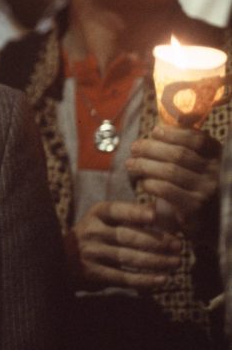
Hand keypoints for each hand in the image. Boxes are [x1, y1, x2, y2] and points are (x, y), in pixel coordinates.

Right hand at [64, 200, 180, 289]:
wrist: (61, 260)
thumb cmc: (93, 237)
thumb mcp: (102, 221)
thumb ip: (127, 216)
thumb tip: (160, 210)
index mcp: (96, 214)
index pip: (117, 210)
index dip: (135, 213)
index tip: (154, 216)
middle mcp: (91, 232)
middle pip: (128, 236)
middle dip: (157, 242)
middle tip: (179, 246)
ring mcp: (91, 253)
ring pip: (129, 258)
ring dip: (157, 262)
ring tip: (176, 263)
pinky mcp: (93, 273)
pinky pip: (124, 277)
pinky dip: (145, 280)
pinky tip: (162, 280)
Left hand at [126, 124, 219, 238]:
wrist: (207, 224)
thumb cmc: (195, 188)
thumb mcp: (197, 165)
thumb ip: (185, 146)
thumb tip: (161, 125)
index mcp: (218, 157)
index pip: (197, 139)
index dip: (173, 133)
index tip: (154, 131)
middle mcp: (217, 172)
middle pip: (178, 154)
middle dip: (151, 148)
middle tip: (134, 148)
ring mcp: (208, 190)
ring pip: (170, 171)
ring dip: (145, 165)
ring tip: (130, 164)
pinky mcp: (195, 207)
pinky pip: (167, 190)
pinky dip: (151, 183)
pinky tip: (143, 183)